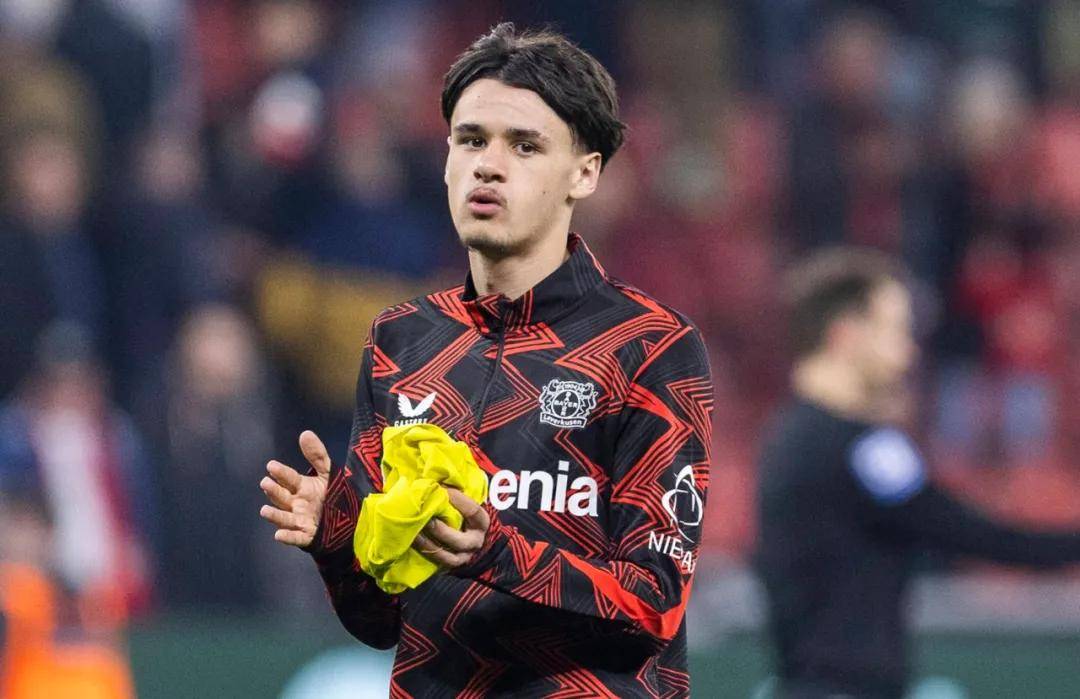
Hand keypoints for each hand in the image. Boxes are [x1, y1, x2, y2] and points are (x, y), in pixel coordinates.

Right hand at [259, 431, 330, 546]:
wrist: (348, 520)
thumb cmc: (331, 495)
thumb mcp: (327, 473)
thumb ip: (317, 455)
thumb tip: (305, 433)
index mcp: (300, 488)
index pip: (289, 479)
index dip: (281, 473)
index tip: (271, 465)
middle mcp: (296, 504)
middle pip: (282, 497)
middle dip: (274, 491)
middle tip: (265, 483)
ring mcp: (300, 521)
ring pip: (284, 518)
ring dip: (274, 515)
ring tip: (264, 511)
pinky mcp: (307, 536)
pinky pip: (296, 537)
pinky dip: (288, 537)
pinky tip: (279, 535)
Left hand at [412, 488, 490, 568]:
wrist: (463, 531)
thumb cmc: (459, 509)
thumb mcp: (463, 499)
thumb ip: (455, 490)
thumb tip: (436, 479)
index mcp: (481, 522)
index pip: (473, 511)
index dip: (458, 501)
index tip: (441, 489)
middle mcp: (476, 541)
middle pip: (461, 540)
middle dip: (441, 530)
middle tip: (425, 518)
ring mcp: (464, 555)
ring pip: (449, 554)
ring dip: (430, 542)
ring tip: (416, 530)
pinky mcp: (451, 562)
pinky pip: (439, 560)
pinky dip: (426, 550)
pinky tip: (414, 539)